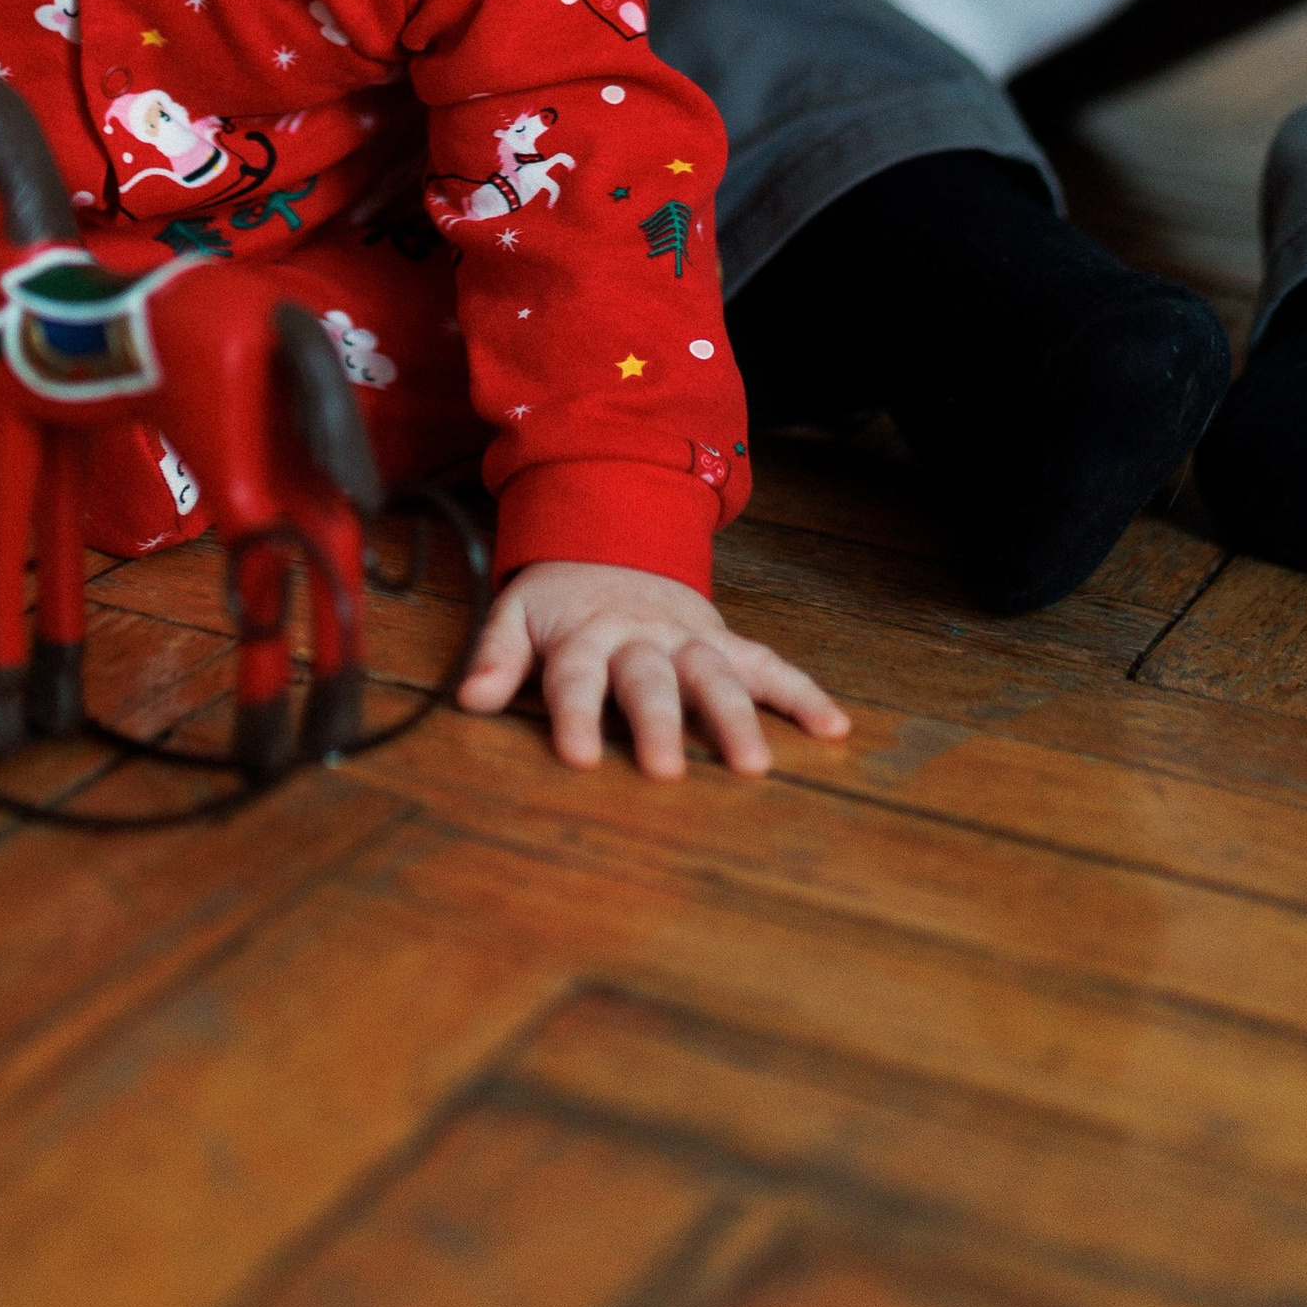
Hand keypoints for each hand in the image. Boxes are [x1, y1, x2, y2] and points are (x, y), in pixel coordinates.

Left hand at [457, 559, 849, 780]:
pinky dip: (804, 692)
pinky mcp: (723, 638)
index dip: (573, 716)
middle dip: (659, 724)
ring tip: (756, 767)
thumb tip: (470, 699)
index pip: (576, 679)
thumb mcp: (516, 613)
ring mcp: (688, 637)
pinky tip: (836, 726)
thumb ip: (496, 656)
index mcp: (585, 633)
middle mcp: (640, 636)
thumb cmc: (560, 598)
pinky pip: (768, 663)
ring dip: (736, 719)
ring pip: (715, 675)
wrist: (612, 534)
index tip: (576, 758)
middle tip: (667, 772)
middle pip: (650, 681)